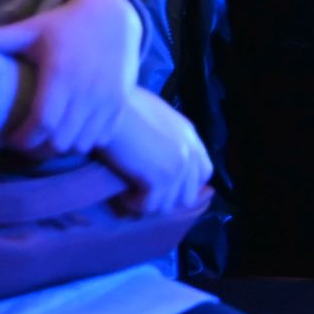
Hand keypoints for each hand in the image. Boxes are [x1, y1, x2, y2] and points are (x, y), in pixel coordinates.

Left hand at [0, 0, 140, 159]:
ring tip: (46, 139)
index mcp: (60, 75)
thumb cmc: (63, 26)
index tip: (9, 140)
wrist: (111, 17)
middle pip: (59, 141)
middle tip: (24, 142)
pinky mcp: (119, 103)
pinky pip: (101, 138)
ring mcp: (106, 99)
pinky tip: (71, 131)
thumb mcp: (29, 30)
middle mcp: (86, 90)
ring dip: (60, 147)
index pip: (41, 124)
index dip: (23, 140)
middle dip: (38, 149)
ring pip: (80, 144)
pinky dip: (84, 141)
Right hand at [94, 92, 214, 217]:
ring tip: (129, 191)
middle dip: (165, 199)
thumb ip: (169, 139)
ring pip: (167, 205)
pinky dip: (133, 203)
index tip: (162, 187)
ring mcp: (178, 165)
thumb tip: (162, 164)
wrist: (110, 107)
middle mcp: (189, 151)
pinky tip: (122, 191)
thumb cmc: (124, 109)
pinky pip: (149, 206)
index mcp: (190, 135)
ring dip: (146, 202)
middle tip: (142, 193)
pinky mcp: (161, 177)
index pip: (203, 173)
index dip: (184, 185)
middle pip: (187, 196)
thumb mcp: (157, 119)